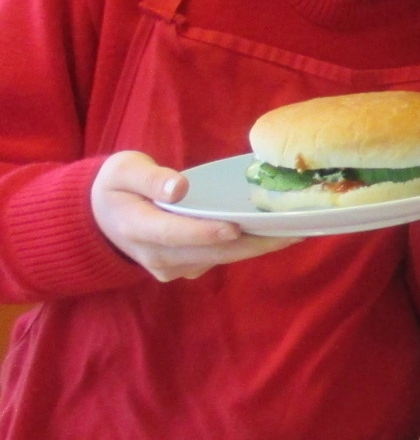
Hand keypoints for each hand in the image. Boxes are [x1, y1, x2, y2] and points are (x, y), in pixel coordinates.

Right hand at [91, 150, 299, 280]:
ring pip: (220, 259)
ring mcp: (171, 267)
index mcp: (135, 227)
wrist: (102, 219)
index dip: (205, 232)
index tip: (235, 227)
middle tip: (294, 230)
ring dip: (257, 246)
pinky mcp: (185, 269)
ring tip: (296, 230)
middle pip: (209, 252)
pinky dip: (246, 246)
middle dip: (253, 242)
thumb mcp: (122, 170)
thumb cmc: (117, 186)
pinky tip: (275, 232)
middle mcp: (155, 255)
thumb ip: (149, 178)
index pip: (173, 234)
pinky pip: (219, 259)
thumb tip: (178, 188)